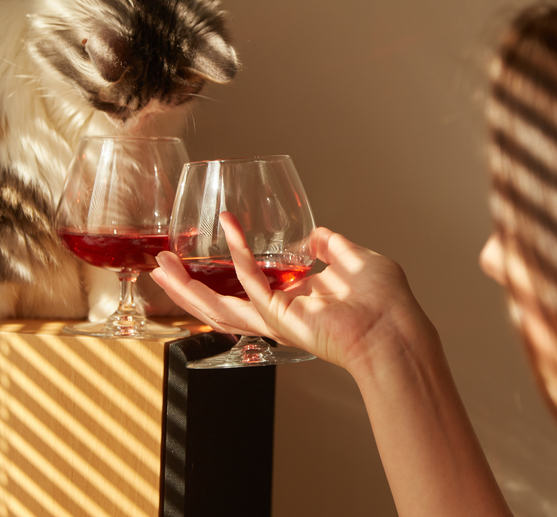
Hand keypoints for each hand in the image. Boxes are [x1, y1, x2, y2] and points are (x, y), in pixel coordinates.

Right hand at [151, 212, 431, 372]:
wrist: (395, 328)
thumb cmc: (384, 304)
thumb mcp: (354, 261)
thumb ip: (332, 248)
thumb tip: (316, 236)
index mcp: (291, 305)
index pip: (243, 294)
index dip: (218, 278)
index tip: (201, 256)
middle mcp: (278, 315)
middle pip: (218, 306)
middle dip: (185, 288)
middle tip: (160, 265)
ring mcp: (277, 318)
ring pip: (218, 305)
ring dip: (187, 286)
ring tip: (162, 264)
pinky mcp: (281, 314)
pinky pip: (250, 280)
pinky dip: (238, 251)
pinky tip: (230, 227)